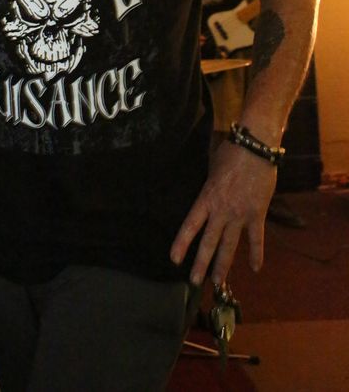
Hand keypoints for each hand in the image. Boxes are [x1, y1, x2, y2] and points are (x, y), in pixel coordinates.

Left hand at [170, 141, 275, 284]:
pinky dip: (256, 254)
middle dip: (201, 263)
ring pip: (229, 245)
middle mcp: (221, 210)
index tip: (175, 260)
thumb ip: (210, 188)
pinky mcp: (256, 214)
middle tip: (194, 281)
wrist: (255, 147)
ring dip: (224, 265)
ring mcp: (239, 214)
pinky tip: (254, 268)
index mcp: (206, 198)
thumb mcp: (211, 169)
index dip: (182, 243)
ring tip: (218, 282)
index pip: (190, 225)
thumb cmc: (231, 153)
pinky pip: (256, 239)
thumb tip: (209, 198)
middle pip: (209, 241)